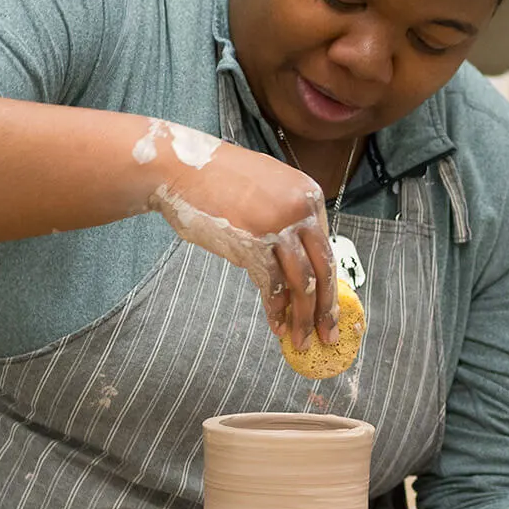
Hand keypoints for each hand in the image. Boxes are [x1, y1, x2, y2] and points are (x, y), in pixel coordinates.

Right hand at [139, 118, 337, 349]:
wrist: (179, 167)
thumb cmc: (218, 180)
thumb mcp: (267, 189)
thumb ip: (288, 216)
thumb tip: (300, 257)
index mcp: (308, 194)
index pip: (325, 248)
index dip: (328, 282)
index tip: (328, 306)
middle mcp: (300, 209)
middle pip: (323, 269)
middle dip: (327, 309)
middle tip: (329, 336)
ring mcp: (278, 226)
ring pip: (302, 283)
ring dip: (302, 318)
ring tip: (301, 341)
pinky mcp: (253, 244)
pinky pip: (272, 285)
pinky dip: (275, 309)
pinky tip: (276, 325)